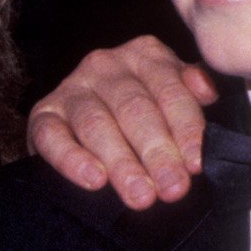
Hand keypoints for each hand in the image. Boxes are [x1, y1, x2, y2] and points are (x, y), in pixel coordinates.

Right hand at [27, 36, 218, 207]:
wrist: (82, 119)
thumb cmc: (140, 112)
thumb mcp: (170, 95)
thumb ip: (191, 91)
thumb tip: (208, 90)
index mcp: (145, 56)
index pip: (170, 91)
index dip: (185, 130)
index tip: (195, 164)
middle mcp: (107, 66)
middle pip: (135, 109)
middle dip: (157, 153)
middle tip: (173, 188)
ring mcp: (72, 88)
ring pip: (97, 124)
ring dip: (122, 163)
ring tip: (141, 194)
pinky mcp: (43, 114)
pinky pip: (53, 136)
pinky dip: (73, 159)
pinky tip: (94, 180)